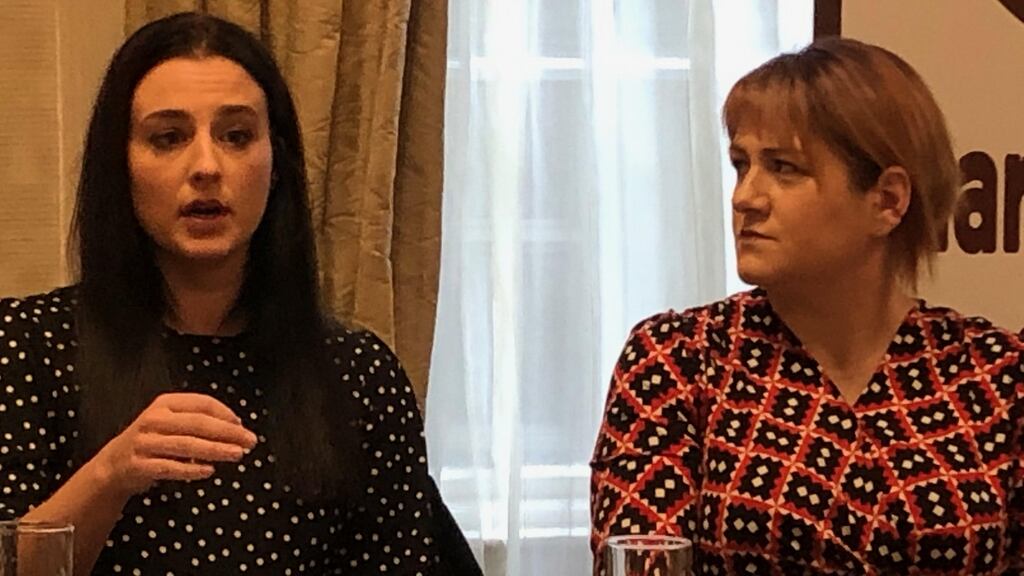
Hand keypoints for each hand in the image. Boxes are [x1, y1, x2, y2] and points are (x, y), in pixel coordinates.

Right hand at [93, 392, 257, 496]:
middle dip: (228, 433)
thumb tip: (235, 427)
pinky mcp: (139, 465)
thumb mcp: (170, 422)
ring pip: (187, 445)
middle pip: (198, 424)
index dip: (226, 413)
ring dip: (216, 450)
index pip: (202, 403)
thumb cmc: (151, 441)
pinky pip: (170, 467)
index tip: (242, 425)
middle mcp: (154, 419)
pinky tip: (209, 471)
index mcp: (165, 404)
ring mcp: (145, 442)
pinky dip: (191, 469)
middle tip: (249, 441)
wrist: (113, 465)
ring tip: (236, 454)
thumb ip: (198, 420)